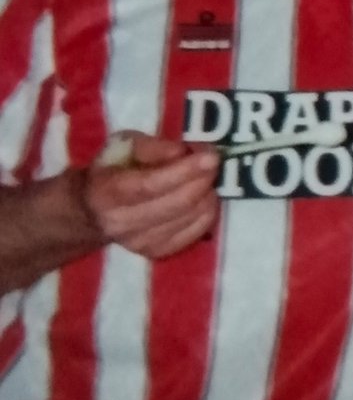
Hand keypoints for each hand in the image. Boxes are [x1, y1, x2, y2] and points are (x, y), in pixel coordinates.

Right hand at [83, 132, 220, 257]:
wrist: (92, 211)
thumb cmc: (112, 170)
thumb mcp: (124, 146)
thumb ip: (152, 147)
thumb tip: (181, 152)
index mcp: (109, 191)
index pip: (151, 184)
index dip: (184, 171)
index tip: (210, 158)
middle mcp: (122, 222)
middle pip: (176, 204)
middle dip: (202, 180)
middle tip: (213, 162)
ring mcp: (140, 242)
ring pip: (188, 219)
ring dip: (206, 195)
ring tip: (206, 178)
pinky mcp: (156, 252)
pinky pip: (193, 234)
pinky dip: (207, 214)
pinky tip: (205, 198)